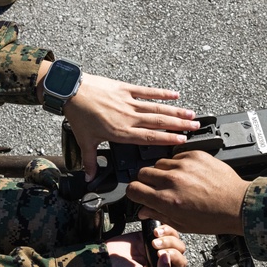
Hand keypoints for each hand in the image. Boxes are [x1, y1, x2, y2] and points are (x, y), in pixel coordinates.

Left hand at [60, 73, 199, 179]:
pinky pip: (147, 91)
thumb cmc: (78, 115)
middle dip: (179, 125)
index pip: (149, 138)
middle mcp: (129, 117)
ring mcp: (129, 102)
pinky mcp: (126, 89)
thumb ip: (91, 161)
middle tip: (195, 127)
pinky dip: (162, 93)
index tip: (182, 141)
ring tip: (191, 114)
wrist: (71, 91)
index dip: (167, 139)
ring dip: (175, 111)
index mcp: (121, 132)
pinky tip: (175, 94)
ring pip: (157, 108)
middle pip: (159, 123)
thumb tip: (89, 178)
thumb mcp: (85, 141)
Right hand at [106, 224, 186, 266]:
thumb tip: (169, 259)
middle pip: (180, 249)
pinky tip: (154, 230)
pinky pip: (164, 229)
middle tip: (154, 244)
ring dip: (168, 235)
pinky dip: (163, 227)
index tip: (159, 254)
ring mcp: (157, 246)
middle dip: (171, 245)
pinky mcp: (149, 235)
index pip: (180, 263)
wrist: (105, 259)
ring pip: (175, 238)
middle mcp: (163, 260)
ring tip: (154, 236)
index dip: (174, 257)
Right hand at [125, 151, 248, 235]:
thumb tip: (143, 210)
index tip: (139, 194)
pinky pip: (176, 156)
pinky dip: (178, 164)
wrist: (238, 205)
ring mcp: (184, 165)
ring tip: (176, 181)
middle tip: (157, 188)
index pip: (133, 189)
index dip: (135, 192)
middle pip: (142, 172)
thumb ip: (159, 215)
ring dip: (163, 172)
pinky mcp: (195, 155)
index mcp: (167, 200)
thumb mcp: (182, 224)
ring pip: (159, 163)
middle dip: (147, 181)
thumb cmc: (214, 217)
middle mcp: (172, 180)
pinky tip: (188, 174)